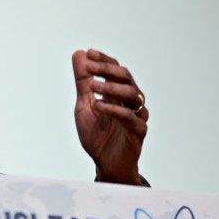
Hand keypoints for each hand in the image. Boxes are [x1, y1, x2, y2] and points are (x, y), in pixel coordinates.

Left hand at [72, 49, 148, 184]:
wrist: (105, 164)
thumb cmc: (97, 135)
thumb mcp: (84, 105)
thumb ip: (83, 82)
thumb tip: (79, 54)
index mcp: (119, 93)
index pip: (116, 70)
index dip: (104, 61)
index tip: (89, 53)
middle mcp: (131, 101)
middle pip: (126, 78)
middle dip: (107, 70)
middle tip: (90, 66)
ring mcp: (136, 115)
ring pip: (131, 94)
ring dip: (111, 87)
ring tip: (93, 85)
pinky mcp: (138, 131)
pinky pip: (129, 117)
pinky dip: (113, 109)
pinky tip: (97, 105)